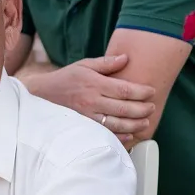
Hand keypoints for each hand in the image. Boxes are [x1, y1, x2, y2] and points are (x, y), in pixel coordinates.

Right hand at [24, 54, 155, 139]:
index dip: (141, 92)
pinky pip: (104, 134)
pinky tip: (129, 135)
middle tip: (152, 108)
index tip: (151, 91)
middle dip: (142, 109)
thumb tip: (126, 58)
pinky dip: (119, 137)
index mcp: (94, 84)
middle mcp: (91, 101)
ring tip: (145, 122)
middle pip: (124, 108)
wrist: (42, 94)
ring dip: (134, 124)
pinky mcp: (83, 126)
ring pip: (116, 124)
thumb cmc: (65, 78)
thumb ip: (106, 63)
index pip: (124, 89)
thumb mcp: (84, 65)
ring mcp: (87, 116)